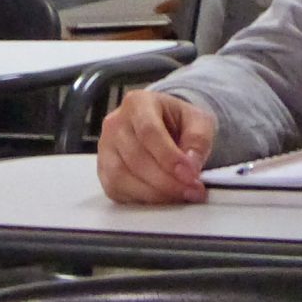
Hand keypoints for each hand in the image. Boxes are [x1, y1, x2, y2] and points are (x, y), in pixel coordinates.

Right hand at [97, 89, 217, 203]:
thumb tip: (191, 166)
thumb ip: (199, 139)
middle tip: (192, 190)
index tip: (191, 174)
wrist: (165, 127)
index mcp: (138, 103)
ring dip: (154, 193)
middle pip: (135, 157)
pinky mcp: (103, 171)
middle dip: (166, 180)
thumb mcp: (199, 121)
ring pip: (121, 177)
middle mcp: (115, 123)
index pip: (148, 131)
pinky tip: (162, 197)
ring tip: (180, 195)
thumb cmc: (179, 122)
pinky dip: (141, 198)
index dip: (169, 157)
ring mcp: (105, 148)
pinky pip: (116, 190)